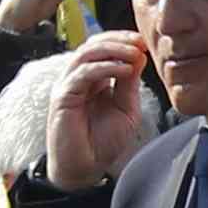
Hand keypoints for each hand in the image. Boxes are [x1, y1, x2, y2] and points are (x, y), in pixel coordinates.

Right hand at [44, 29, 155, 188]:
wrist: (85, 169)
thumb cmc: (102, 142)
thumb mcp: (125, 108)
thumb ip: (129, 83)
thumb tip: (139, 56)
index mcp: (93, 79)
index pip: (103, 48)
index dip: (122, 41)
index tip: (145, 42)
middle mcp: (78, 79)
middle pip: (92, 45)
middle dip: (117, 39)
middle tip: (140, 42)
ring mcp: (68, 86)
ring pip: (85, 54)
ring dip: (113, 50)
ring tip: (135, 53)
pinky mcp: (62, 97)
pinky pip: (82, 74)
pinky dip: (104, 67)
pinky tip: (125, 70)